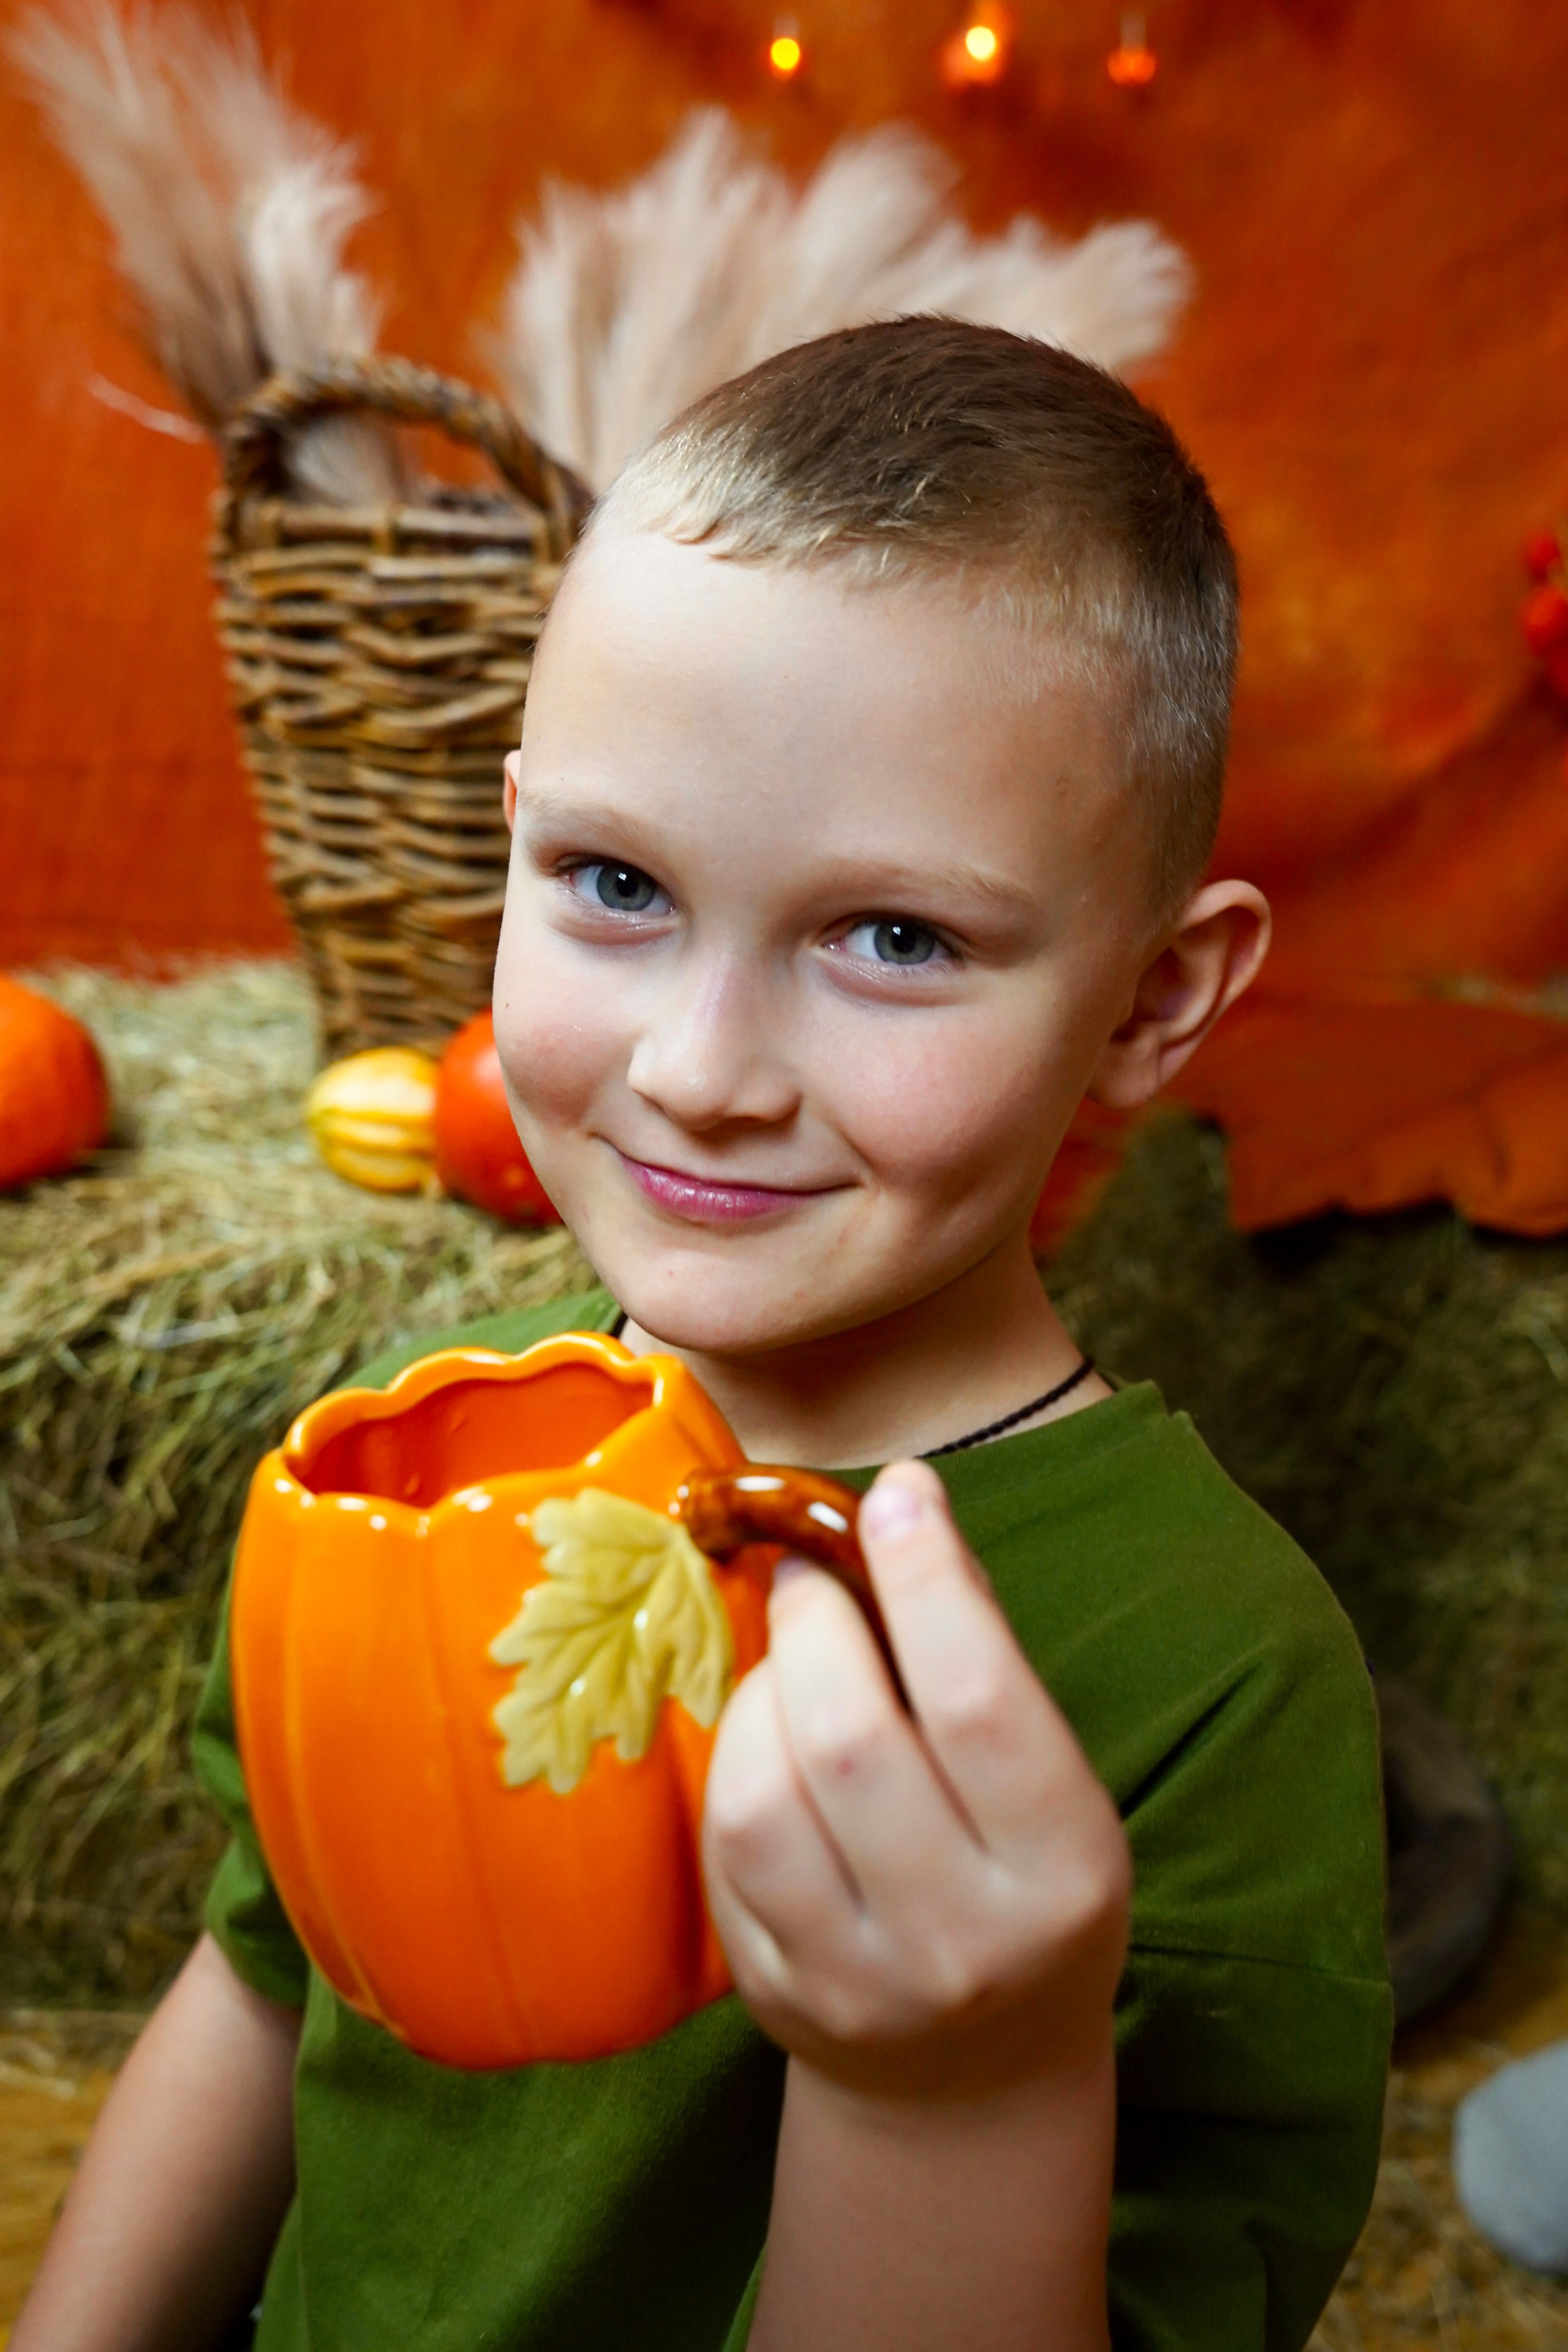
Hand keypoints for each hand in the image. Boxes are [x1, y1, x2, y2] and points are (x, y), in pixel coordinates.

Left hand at [701, 1459, 1130, 2102]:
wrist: (973, 2075)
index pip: (979, 1701)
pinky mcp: (771, 1994)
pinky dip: (736, 1756)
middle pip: (851, 1740)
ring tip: (794, 1653)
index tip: (898, 1493)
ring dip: (764, 1687)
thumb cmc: (1022, 1886)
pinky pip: (724, 1845)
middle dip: (819, 1620)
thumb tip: (902, 1512)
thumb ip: (983, 1661)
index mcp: (1063, 1869)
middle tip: (814, 1567)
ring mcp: (856, 1978)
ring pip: (764, 1794)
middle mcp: (962, 1936)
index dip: (927, 1580)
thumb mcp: (1052, 1789)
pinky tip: (769, 1731)